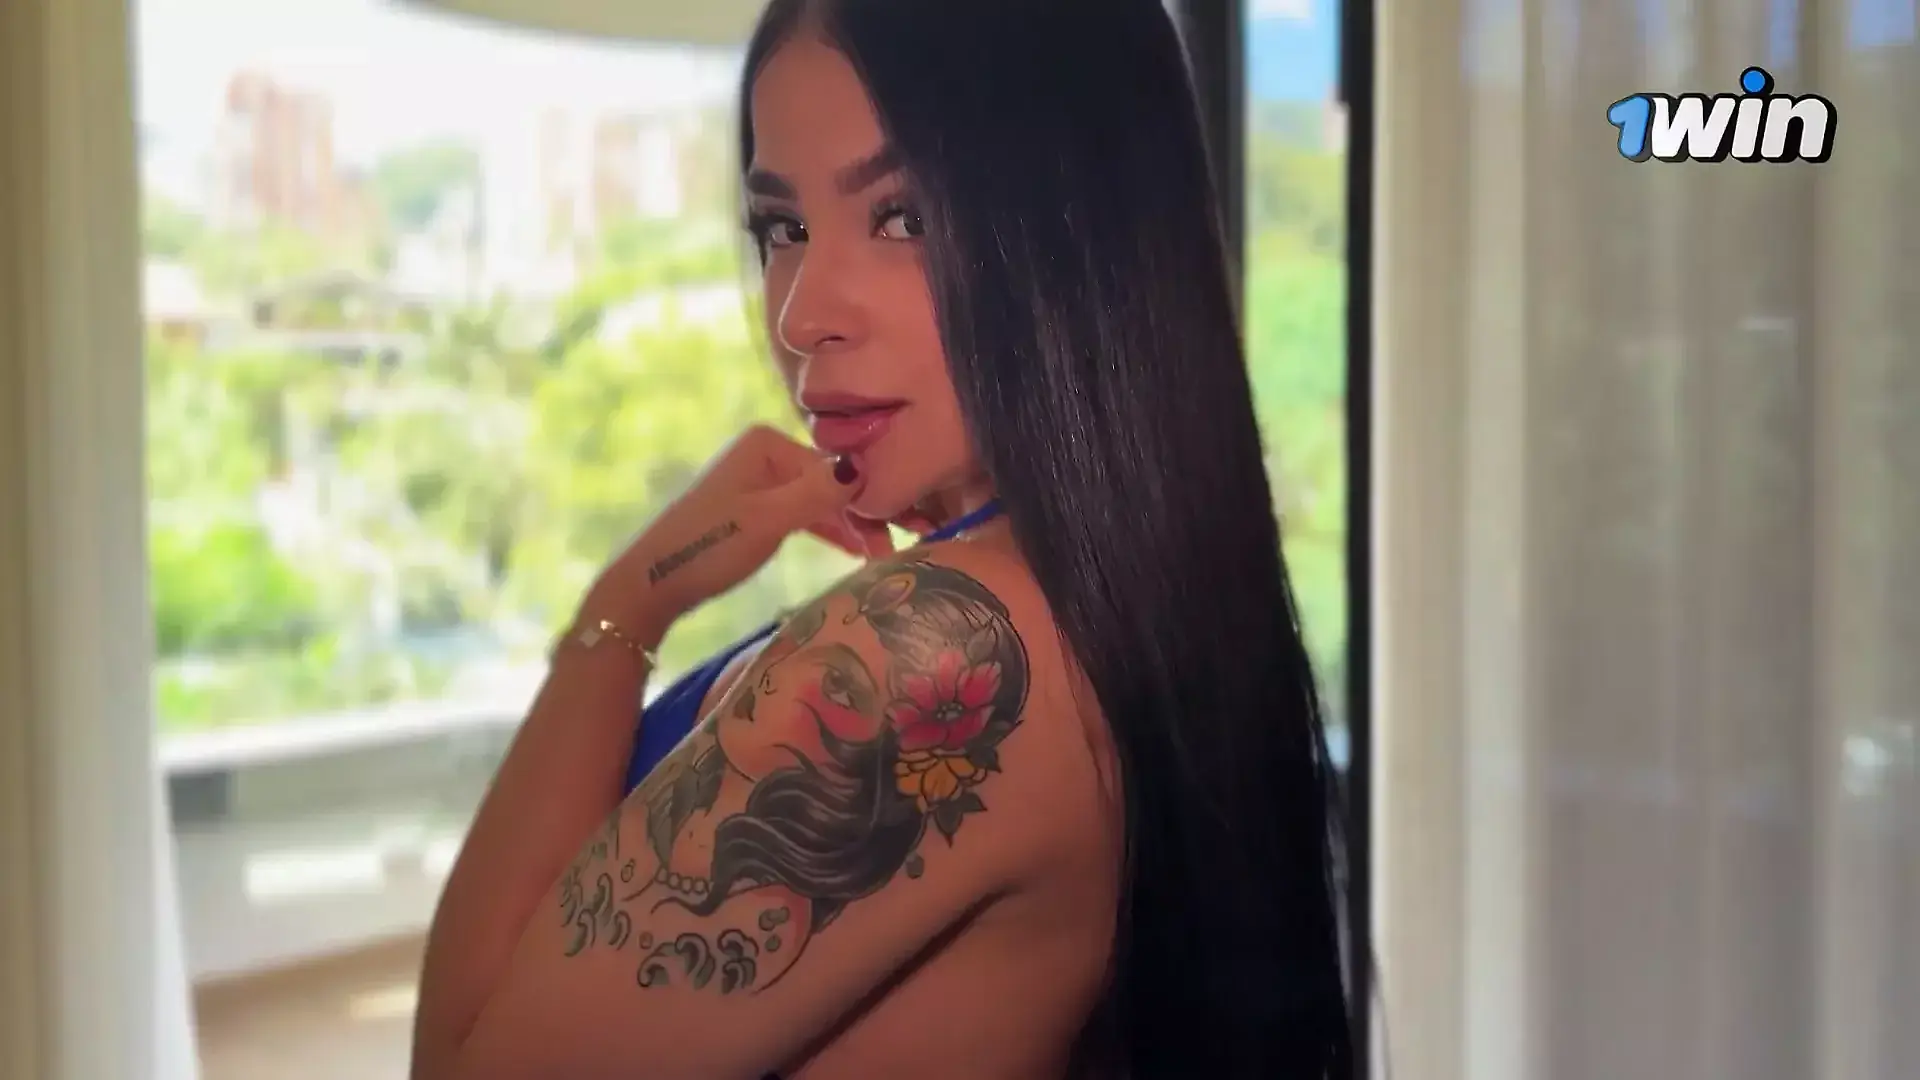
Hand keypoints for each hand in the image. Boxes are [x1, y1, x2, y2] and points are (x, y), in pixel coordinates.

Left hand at [582, 425, 895, 636]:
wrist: (652, 584)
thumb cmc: (709, 549)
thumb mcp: (769, 521)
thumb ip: (818, 495)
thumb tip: (863, 468)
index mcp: (767, 443)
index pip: (836, 470)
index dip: (872, 503)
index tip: (909, 533)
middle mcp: (763, 452)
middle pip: (830, 484)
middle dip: (866, 515)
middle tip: (903, 549)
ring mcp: (756, 480)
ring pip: (818, 501)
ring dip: (850, 527)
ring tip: (885, 556)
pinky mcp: (750, 508)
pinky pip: (802, 514)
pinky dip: (827, 531)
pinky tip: (854, 549)